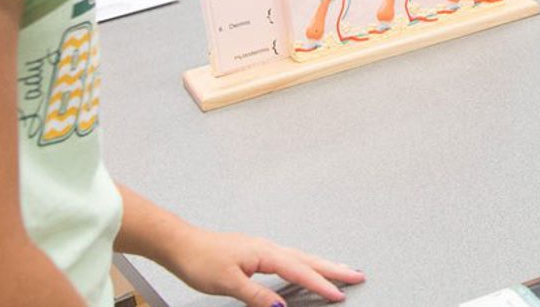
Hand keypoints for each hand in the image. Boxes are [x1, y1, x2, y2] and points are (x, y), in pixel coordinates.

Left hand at [161, 227, 362, 305]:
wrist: (181, 244)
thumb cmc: (201, 258)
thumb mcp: (228, 282)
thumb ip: (256, 295)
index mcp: (265, 254)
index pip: (300, 272)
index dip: (321, 285)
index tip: (339, 295)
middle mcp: (268, 248)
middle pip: (309, 260)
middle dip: (335, 269)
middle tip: (358, 275)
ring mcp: (263, 249)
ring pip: (301, 258)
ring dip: (323, 265)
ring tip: (342, 272)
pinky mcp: (257, 253)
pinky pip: (290, 259)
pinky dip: (305, 265)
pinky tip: (306, 270)